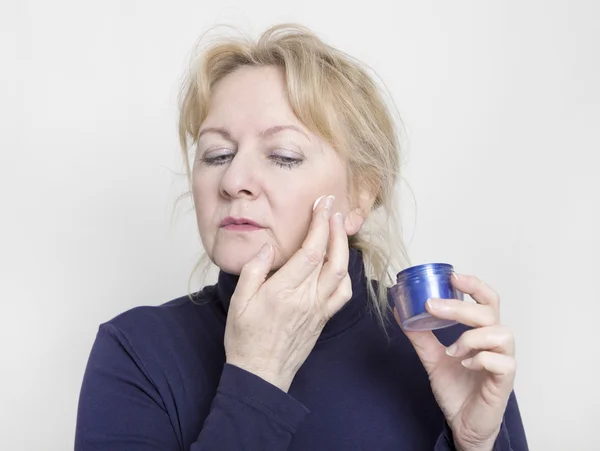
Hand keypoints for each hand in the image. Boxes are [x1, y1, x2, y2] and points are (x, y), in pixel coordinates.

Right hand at [224, 195, 351, 391]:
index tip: (322, 205)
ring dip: (343, 248)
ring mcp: (318, 310)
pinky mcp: (323, 319)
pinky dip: (345, 275)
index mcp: (283, 291)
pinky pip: (342, 294)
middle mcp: (306, 299)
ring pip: (341, 274)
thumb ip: (254, 271)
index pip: (309, 251)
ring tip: (338, 229)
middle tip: (334, 208)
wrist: (261, 374)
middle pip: (331, 258)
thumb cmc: (246, 339)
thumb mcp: (239, 302)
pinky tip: (339, 265)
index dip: (319, 224)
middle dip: (335, 229)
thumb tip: (269, 247)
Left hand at [395, 274, 515, 450]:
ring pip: (501, 333)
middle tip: (433, 307)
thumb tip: (401, 310)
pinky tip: (465, 364)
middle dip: (460, 306)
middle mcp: (496, 342)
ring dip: (471, 337)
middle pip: (489, 311)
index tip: (452, 276)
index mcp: (482, 332)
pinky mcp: (505, 381)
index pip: (486, 300)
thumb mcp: (432, 358)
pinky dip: (481, 359)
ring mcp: (503, 361)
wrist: (462, 424)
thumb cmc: (456, 388)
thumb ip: (420, 335)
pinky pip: (502, 362)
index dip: (474, 285)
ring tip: (452, 351)